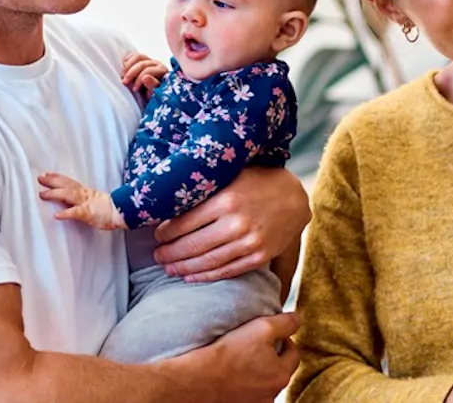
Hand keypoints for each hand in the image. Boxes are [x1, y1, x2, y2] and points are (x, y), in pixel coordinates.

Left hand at [37, 172, 125, 229]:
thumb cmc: (109, 209)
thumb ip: (83, 198)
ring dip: (54, 194)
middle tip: (39, 178)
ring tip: (42, 194)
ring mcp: (86, 203)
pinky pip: (76, 213)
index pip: (69, 181)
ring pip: (68, 195)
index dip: (57, 177)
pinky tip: (56, 215)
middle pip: (66, 185)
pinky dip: (66, 213)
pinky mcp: (89, 214)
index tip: (47, 173)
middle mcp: (84, 195)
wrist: (122, 213)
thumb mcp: (94, 200)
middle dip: (52, 181)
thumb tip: (71, 199)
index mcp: (86, 192)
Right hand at [122, 52, 167, 99]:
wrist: (154, 94)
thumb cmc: (155, 95)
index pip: (148, 71)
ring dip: (128, 66)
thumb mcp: (155, 94)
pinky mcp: (143, 59)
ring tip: (123, 75)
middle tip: (125, 82)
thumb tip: (145, 78)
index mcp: (162, 71)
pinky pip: (135, 56)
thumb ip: (152, 85)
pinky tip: (124, 66)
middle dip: (131, 73)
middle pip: (142, 64)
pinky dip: (128, 60)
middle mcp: (157, 64)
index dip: (139, 79)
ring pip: (138, 57)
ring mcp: (150, 60)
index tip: (134, 89)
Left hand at [153, 166, 310, 282]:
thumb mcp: (231, 176)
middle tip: (158, 256)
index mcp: (226, 199)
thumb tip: (171, 204)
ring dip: (183, 267)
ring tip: (169, 268)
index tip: (156, 236)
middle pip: (193, 245)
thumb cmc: (257, 183)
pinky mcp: (259, 256)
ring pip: (208, 261)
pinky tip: (191, 276)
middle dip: (170, 253)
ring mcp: (249, 242)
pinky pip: (227, 271)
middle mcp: (237, 222)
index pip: (185, 221)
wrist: (295, 198)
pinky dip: (206, 276)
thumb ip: (206, 191)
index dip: (166, 232)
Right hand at [188, 311, 301, 402]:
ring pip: (263, 383)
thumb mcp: (262, 328)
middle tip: (256, 346)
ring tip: (241, 360)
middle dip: (272, 357)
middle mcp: (272, 393)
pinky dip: (244, 384)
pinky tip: (232, 375)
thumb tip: (297, 318)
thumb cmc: (230, 352)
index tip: (272, 335)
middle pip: (279, 371)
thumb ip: (285, 323)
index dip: (285, 340)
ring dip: (258, 372)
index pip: (293, 354)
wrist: (200, 380)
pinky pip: (248, 393)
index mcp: (281, 375)